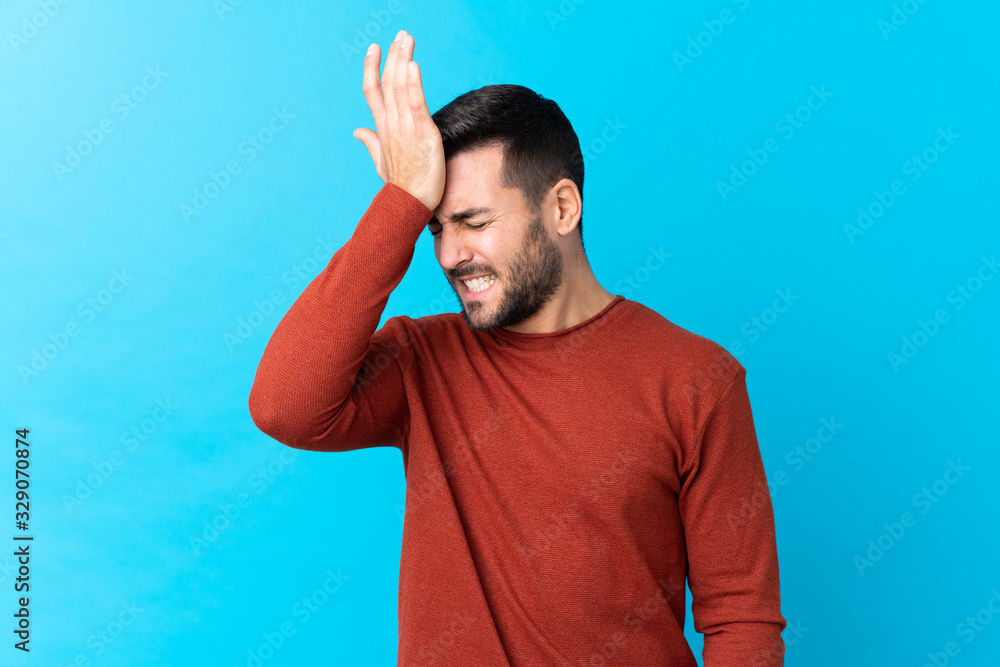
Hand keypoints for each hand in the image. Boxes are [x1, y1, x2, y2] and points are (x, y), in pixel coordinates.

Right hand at [353, 30, 445, 212]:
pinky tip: (413, 66)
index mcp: (382, 128)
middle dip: (393, 56)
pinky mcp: (422, 134)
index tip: (374, 48)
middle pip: (388, 82)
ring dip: (403, 60)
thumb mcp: (381, 161)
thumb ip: (370, 142)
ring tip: (406, 39)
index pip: (373, 91)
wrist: (408, 204)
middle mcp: (391, 124)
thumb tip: (357, 131)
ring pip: (400, 87)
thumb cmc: (399, 185)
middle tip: (400, 35)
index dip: (372, 67)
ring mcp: (405, 128)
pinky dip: (414, 84)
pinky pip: (416, 104)